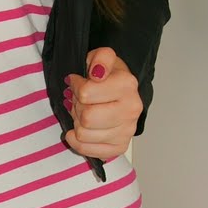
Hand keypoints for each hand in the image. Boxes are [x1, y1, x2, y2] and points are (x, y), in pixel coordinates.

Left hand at [63, 48, 141, 162]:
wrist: (122, 91)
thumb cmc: (109, 76)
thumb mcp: (103, 57)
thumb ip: (100, 58)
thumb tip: (97, 72)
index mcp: (127, 85)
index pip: (86, 94)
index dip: (76, 87)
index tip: (78, 83)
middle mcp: (131, 110)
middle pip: (86, 118)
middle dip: (77, 107)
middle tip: (80, 100)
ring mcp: (127, 131)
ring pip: (84, 135)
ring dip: (77, 123)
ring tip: (84, 113)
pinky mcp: (119, 146)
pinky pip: (88, 150)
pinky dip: (78, 142)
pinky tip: (81, 130)